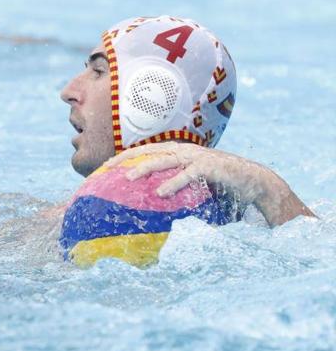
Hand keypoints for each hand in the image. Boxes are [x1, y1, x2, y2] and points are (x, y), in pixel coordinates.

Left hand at [104, 142, 315, 225]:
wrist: (255, 185)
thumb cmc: (221, 191)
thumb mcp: (193, 192)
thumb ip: (173, 195)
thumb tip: (150, 211)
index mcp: (179, 154)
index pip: (146, 151)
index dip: (125, 156)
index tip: (105, 167)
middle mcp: (186, 152)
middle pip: (149, 150)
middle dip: (126, 158)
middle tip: (106, 169)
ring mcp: (198, 157)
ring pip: (166, 159)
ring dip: (145, 167)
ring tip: (128, 177)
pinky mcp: (212, 167)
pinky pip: (189, 174)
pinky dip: (174, 183)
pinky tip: (160, 193)